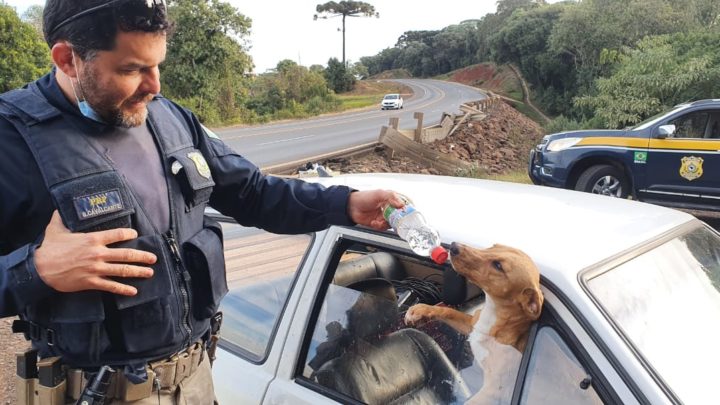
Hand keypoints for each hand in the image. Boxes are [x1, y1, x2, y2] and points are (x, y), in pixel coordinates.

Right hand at [34, 211, 156, 295]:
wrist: (39, 269)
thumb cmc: (48, 248)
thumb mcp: (55, 229)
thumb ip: (61, 218)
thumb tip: (61, 207)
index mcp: (92, 239)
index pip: (117, 234)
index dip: (128, 234)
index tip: (136, 235)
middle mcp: (98, 253)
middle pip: (126, 254)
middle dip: (142, 256)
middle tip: (153, 258)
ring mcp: (96, 269)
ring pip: (122, 270)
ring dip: (138, 271)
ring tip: (149, 272)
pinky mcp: (91, 282)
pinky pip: (111, 286)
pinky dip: (123, 289)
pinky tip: (133, 291)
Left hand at [347, 190, 404, 229]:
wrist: (351, 206)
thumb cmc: (364, 197)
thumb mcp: (379, 193)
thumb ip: (391, 197)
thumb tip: (401, 204)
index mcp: (391, 200)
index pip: (403, 205)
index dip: (407, 210)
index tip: (407, 214)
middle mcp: (389, 208)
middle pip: (399, 217)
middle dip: (397, 220)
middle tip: (394, 221)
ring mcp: (383, 216)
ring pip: (391, 224)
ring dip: (386, 224)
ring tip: (379, 221)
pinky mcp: (378, 223)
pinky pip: (383, 228)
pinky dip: (379, 226)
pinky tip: (374, 222)